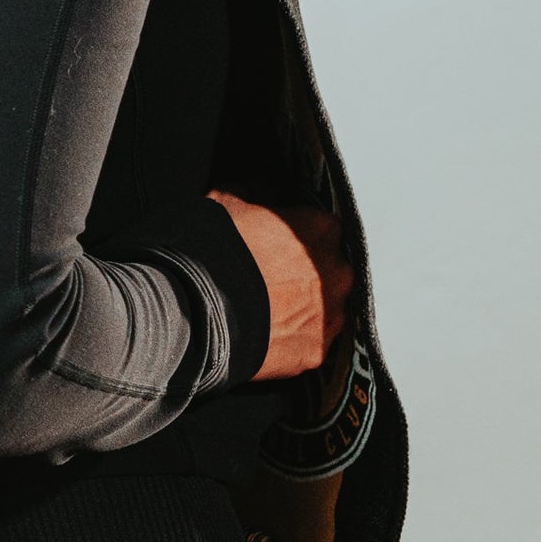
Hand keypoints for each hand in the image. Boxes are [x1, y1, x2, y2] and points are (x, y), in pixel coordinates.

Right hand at [204, 191, 353, 379]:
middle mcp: (337, 271)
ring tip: (271, 310)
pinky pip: (313, 341)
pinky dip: (296, 339)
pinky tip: (270, 335)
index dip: (299, 233)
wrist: (203, 310)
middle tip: (274, 277)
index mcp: (320, 229)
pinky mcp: (319, 351)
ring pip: (327, 307)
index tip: (280, 242)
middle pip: (331, 268)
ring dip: (306, 307)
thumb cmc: (217, 252)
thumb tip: (257, 190)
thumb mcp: (226, 202)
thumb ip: (252, 194)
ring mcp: (331, 314)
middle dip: (309, 273)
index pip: (322, 226)